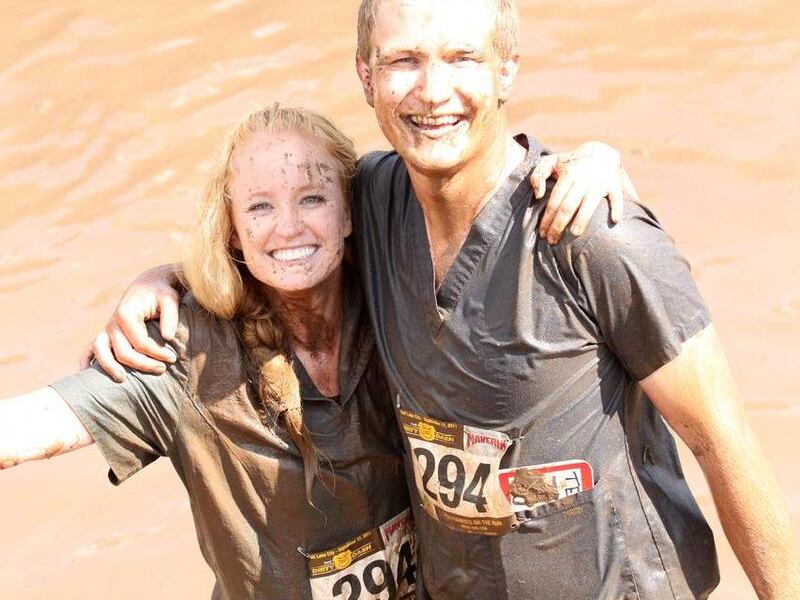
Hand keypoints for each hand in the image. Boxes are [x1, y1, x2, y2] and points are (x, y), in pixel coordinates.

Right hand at [80, 264, 180, 381]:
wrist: (148, 285)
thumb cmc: (161, 294)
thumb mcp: (170, 299)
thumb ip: (170, 317)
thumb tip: (167, 337)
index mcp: (126, 314)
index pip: (141, 342)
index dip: (157, 353)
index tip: (172, 358)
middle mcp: (113, 323)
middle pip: (123, 352)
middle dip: (143, 364)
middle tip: (162, 369)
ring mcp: (106, 329)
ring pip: (101, 352)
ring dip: (110, 367)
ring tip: (122, 379)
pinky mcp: (105, 334)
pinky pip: (89, 349)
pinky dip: (85, 361)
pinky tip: (84, 373)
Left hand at [530, 141, 639, 244]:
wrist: (601, 151)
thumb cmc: (571, 163)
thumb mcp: (551, 162)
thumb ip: (537, 175)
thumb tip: (538, 195)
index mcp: (567, 175)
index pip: (554, 202)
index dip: (547, 219)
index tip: (542, 234)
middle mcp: (583, 179)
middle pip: (568, 206)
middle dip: (558, 225)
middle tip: (552, 241)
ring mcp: (599, 182)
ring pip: (588, 205)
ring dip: (581, 220)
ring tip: (574, 234)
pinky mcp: (615, 184)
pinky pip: (617, 197)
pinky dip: (617, 208)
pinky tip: (614, 221)